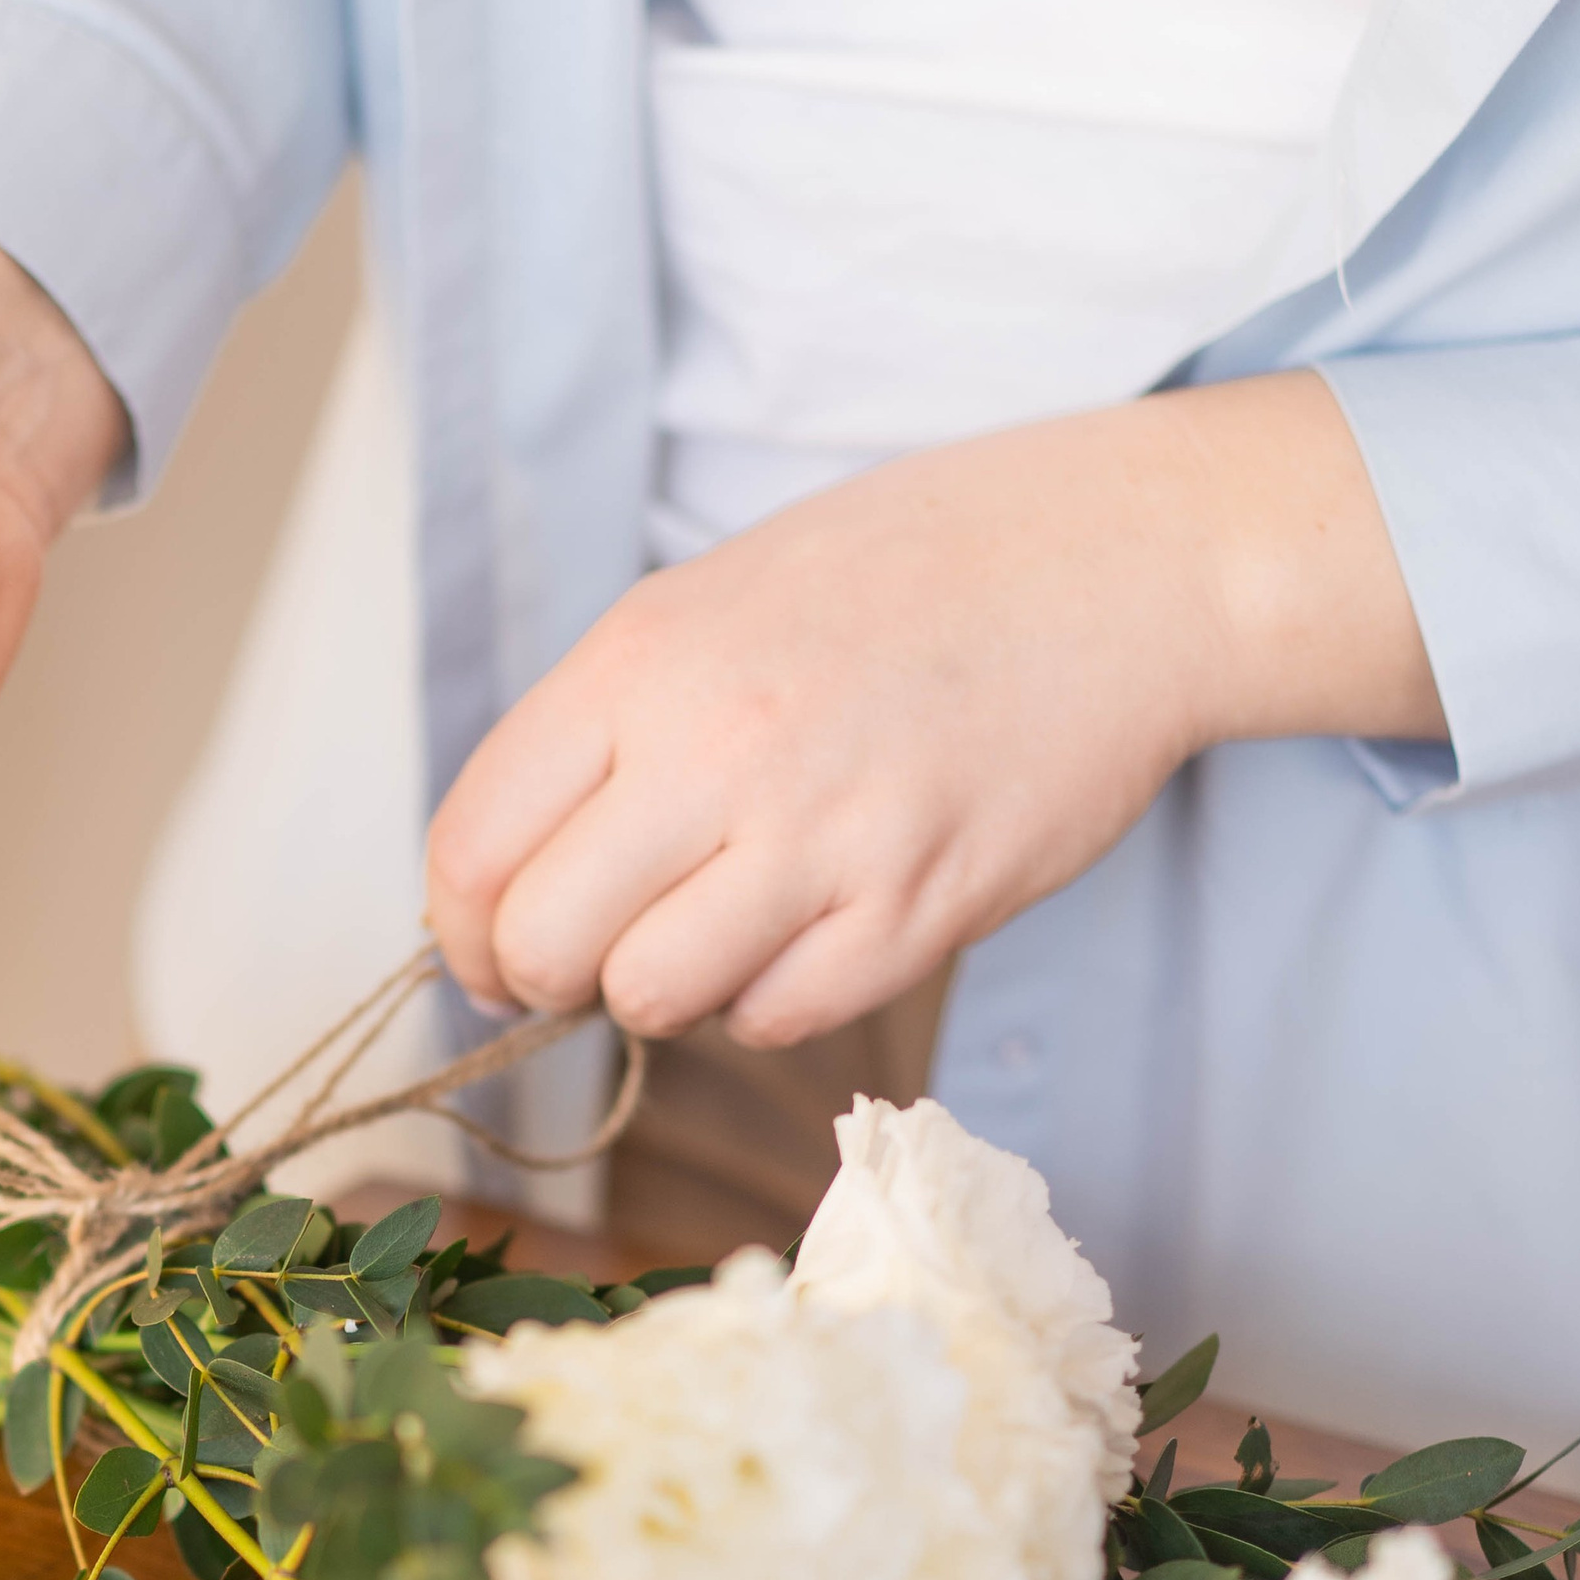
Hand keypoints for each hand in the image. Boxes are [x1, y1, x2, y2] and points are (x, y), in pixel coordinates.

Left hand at [427, 372, 1442, 1045]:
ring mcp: (821, 832)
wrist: (1116, 561)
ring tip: (720, 927)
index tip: (493, 950)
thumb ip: (605, 731)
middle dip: (551, 978)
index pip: (473, 845)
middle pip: (544, 944)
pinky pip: (777, 1018)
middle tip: (602, 954)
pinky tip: (813, 926)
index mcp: (642, 658)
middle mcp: (716, 744)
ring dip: (667, 990)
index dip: (464, 930)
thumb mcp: (712, 602)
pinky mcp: (915, 907)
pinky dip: (772, 998)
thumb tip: (506, 884)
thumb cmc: (906, 578)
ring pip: (652, 998)